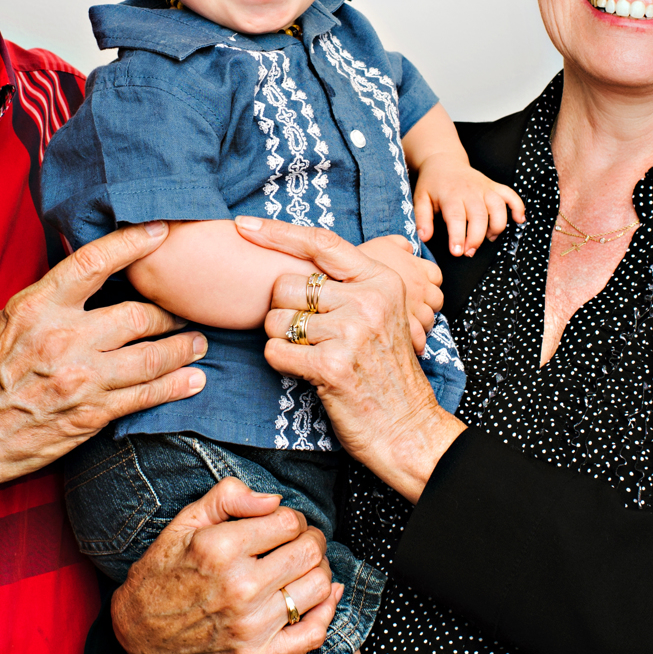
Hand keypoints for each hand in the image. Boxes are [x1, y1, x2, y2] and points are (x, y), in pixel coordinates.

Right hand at [0, 222, 207, 502]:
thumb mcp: (3, 324)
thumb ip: (48, 303)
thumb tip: (87, 280)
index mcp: (36, 306)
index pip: (96, 261)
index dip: (134, 242)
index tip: (161, 232)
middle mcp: (62, 338)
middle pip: (138, 314)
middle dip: (171, 311)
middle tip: (188, 309)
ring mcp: (79, 379)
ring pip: (151, 356)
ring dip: (184, 348)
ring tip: (200, 343)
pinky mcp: (89, 416)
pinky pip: (145, 396)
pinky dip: (176, 386)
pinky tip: (193, 381)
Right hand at [111, 477, 340, 653]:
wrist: (141, 630)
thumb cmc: (166, 569)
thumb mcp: (185, 521)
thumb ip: (229, 496)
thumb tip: (274, 500)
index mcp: (221, 549)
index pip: (289, 522)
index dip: (292, 517)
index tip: (282, 523)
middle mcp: (239, 588)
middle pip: (309, 552)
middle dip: (312, 538)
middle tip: (300, 540)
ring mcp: (250, 626)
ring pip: (318, 587)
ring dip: (319, 570)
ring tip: (303, 566)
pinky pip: (313, 633)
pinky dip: (327, 611)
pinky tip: (322, 595)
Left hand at [240, 216, 465, 502]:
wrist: (407, 427)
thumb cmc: (384, 371)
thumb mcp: (381, 314)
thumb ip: (348, 284)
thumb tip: (293, 255)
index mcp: (381, 280)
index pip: (321, 243)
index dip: (278, 233)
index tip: (244, 226)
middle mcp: (369, 300)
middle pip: (287, 284)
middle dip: (282, 310)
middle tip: (306, 334)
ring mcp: (353, 332)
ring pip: (277, 319)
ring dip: (281, 339)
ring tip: (311, 354)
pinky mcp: (333, 365)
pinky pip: (275, 351)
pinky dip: (280, 363)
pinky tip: (306, 372)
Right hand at [356, 234, 441, 353]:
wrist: (344, 280)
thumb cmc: (361, 260)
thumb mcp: (381, 243)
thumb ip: (398, 243)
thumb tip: (407, 246)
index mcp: (417, 268)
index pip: (435, 276)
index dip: (428, 283)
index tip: (418, 289)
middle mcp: (420, 288)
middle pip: (436, 300)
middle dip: (427, 305)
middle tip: (413, 310)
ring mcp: (415, 309)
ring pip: (429, 321)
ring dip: (422, 324)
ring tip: (407, 327)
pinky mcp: (405, 329)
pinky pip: (419, 339)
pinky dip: (417, 343)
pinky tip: (406, 343)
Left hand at [413, 153, 524, 256]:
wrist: (444, 161)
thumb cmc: (432, 183)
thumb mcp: (420, 198)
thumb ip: (422, 218)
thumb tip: (424, 237)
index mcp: (451, 195)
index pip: (457, 217)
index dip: (458, 236)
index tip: (457, 252)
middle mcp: (470, 191)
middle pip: (480, 216)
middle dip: (476, 238)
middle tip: (469, 252)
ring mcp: (485, 188)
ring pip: (498, 208)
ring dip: (497, 227)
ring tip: (489, 238)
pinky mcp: (494, 186)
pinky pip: (511, 195)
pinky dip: (518, 207)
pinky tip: (519, 220)